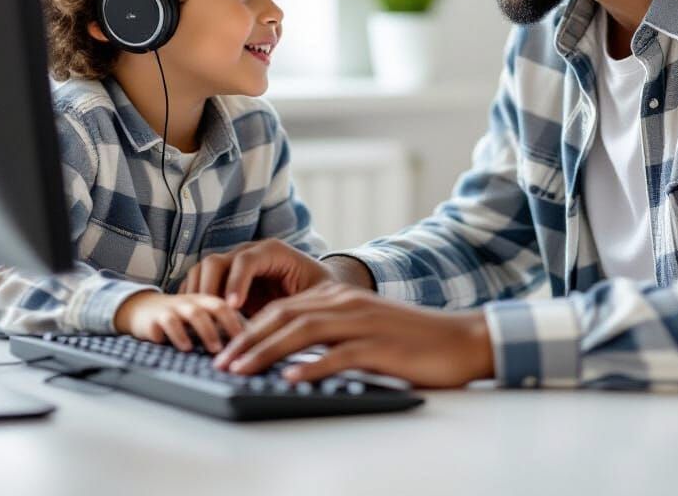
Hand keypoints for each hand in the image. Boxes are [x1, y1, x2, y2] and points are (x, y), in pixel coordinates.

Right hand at [113, 291, 244, 353]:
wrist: (142, 309)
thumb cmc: (178, 317)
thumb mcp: (200, 319)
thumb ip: (219, 328)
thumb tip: (246, 346)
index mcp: (205, 300)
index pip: (227, 305)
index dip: (238, 320)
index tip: (250, 339)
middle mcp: (192, 302)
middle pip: (214, 306)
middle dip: (227, 324)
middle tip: (237, 343)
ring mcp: (174, 308)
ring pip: (193, 314)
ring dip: (206, 331)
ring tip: (214, 349)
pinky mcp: (155, 318)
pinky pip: (166, 323)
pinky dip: (176, 334)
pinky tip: (184, 347)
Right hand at [178, 239, 349, 314]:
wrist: (314, 282)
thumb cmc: (317, 289)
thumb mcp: (316, 295)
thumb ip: (301, 306)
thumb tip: (287, 329)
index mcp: (273, 252)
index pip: (246, 259)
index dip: (237, 282)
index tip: (232, 307)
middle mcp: (248, 253)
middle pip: (216, 261)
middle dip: (209, 289)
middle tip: (210, 318)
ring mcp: (232, 264)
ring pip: (202, 271)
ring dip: (197, 296)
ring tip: (201, 324)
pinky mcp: (223, 279)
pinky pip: (199, 284)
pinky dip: (194, 301)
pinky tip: (196, 325)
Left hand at [211, 282, 494, 388]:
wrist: (459, 340)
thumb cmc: (411, 340)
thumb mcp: (365, 330)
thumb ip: (331, 336)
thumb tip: (290, 359)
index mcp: (340, 298)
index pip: (283, 309)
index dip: (250, 329)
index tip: (225, 352)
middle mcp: (346, 303)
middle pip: (285, 317)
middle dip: (247, 340)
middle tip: (219, 364)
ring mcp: (362, 322)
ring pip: (302, 331)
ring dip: (266, 351)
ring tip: (240, 370)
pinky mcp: (379, 345)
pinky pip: (338, 354)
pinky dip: (311, 365)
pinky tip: (290, 379)